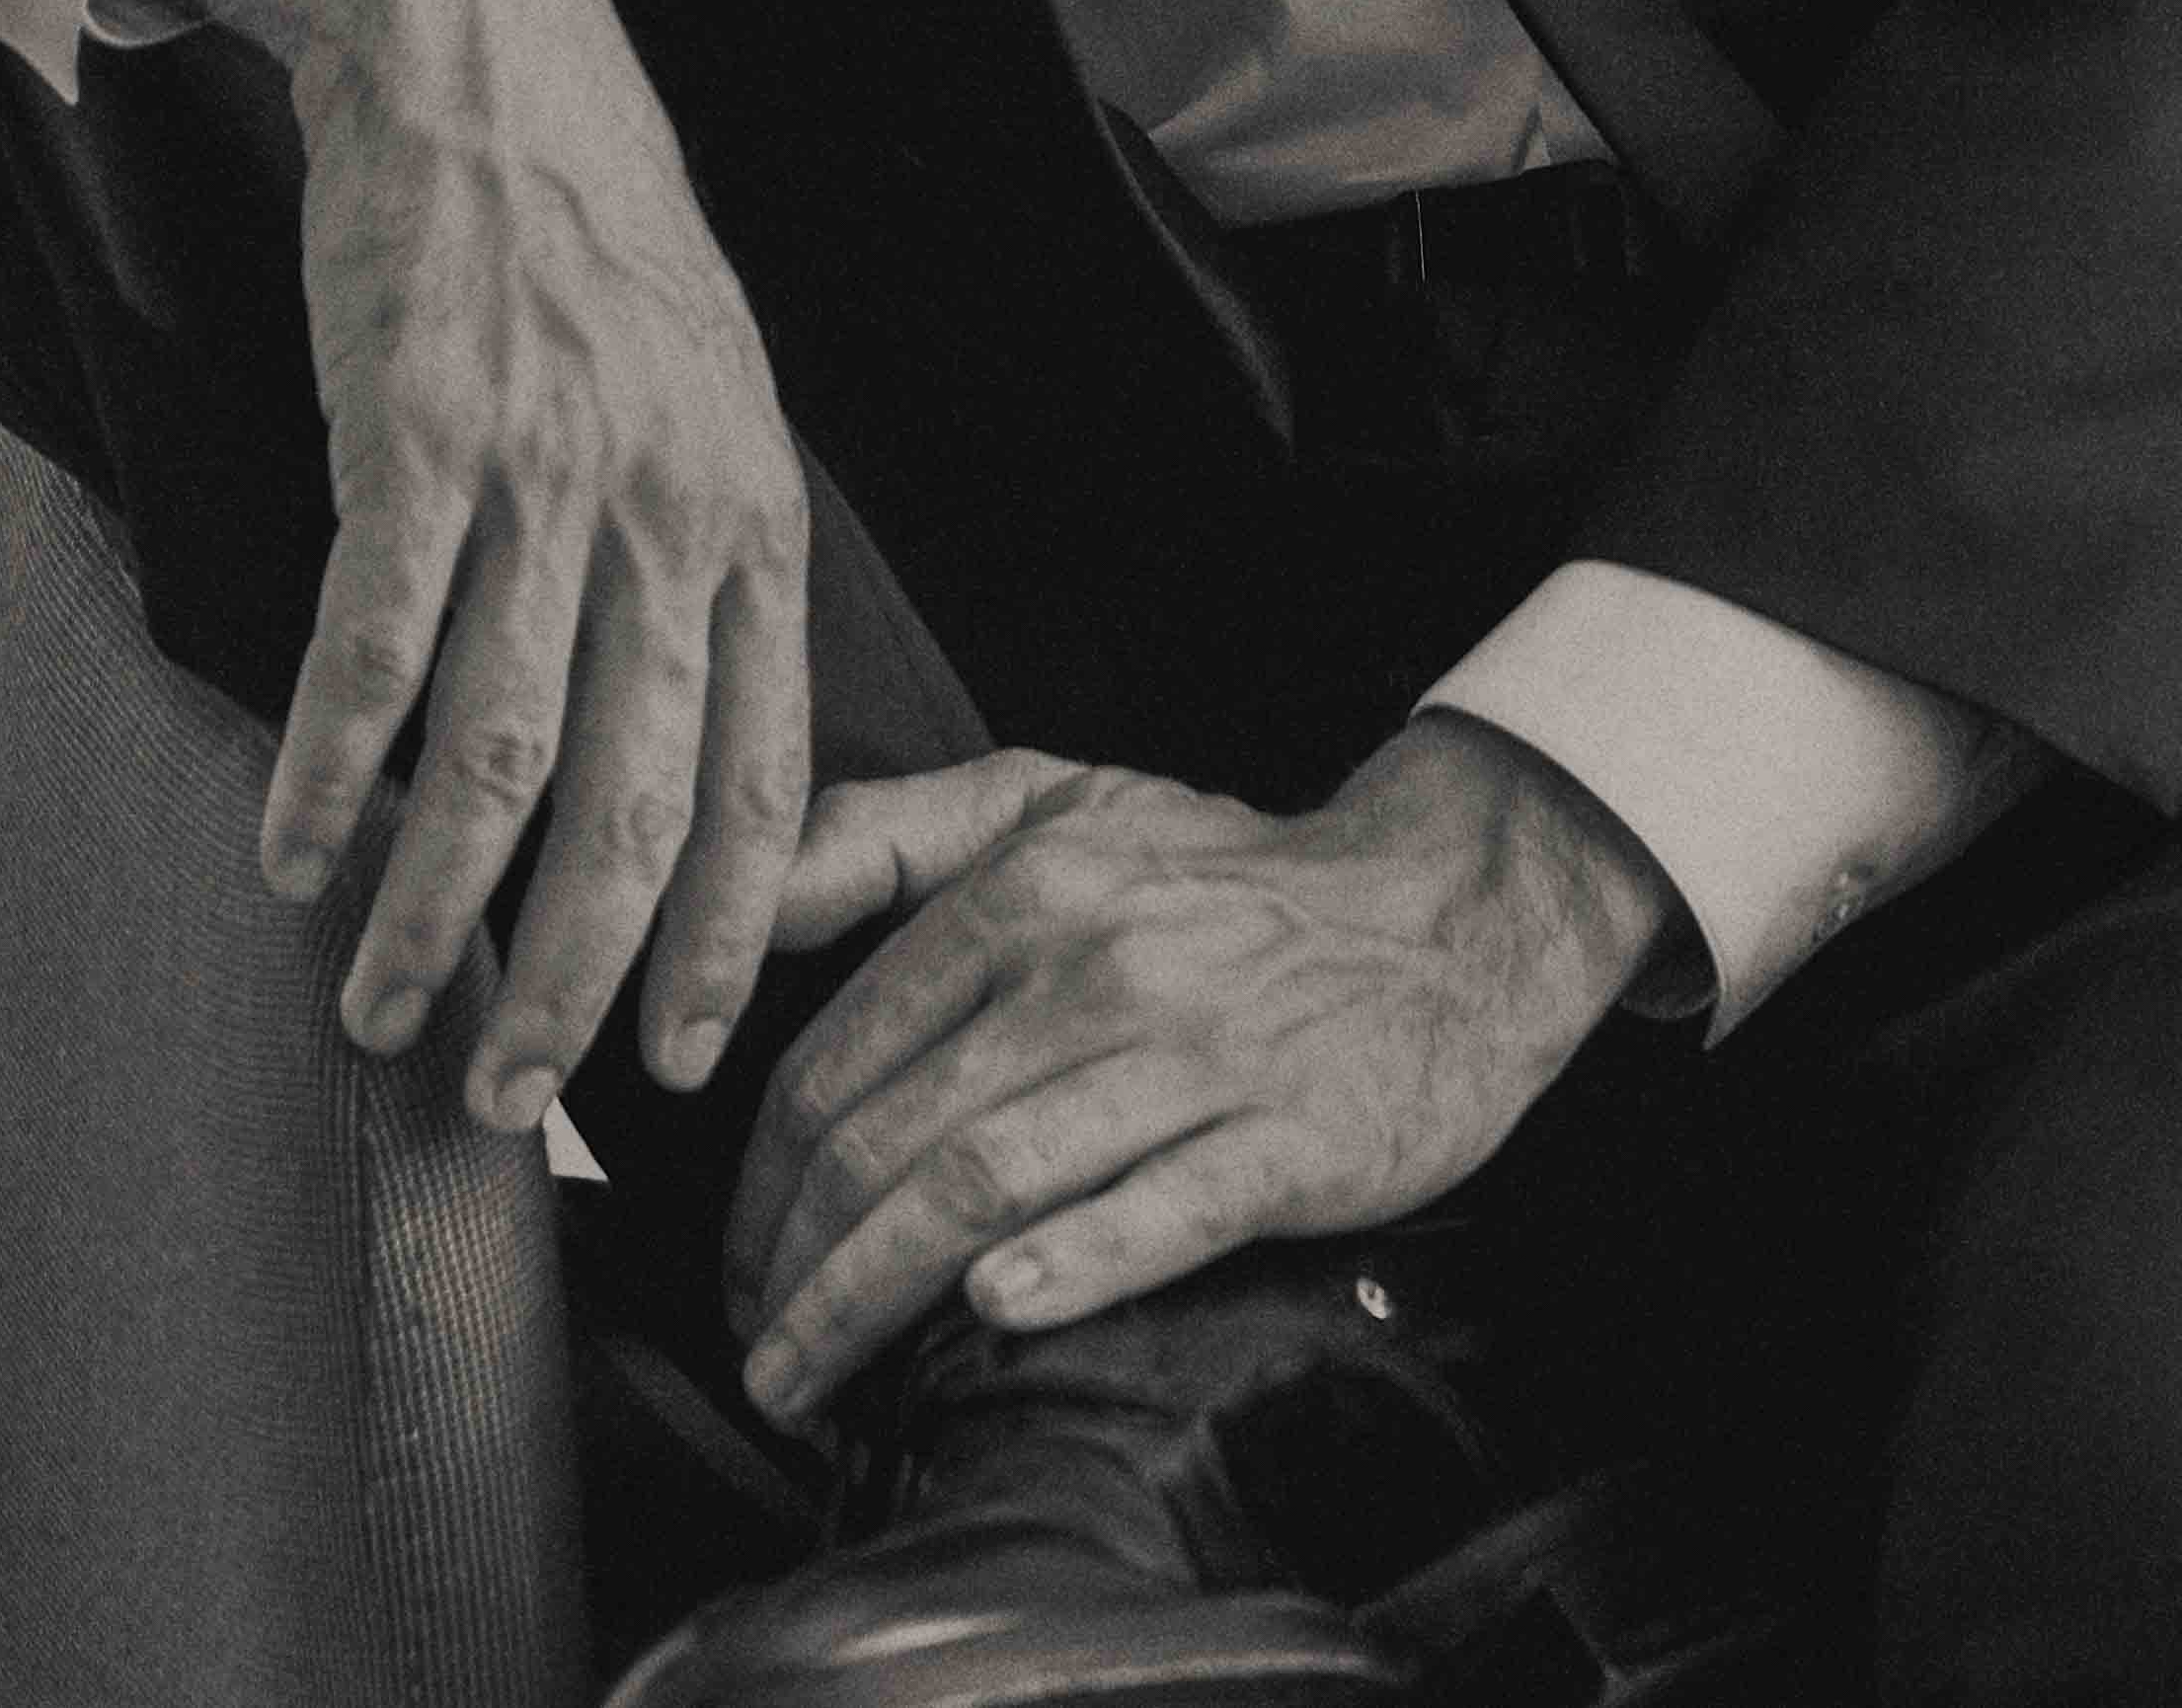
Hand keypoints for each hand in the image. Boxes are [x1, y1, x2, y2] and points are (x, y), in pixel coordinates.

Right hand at [101, 0, 813, 1130]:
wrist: (483, 55)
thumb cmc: (591, 239)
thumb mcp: (708, 393)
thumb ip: (703, 561)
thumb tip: (681, 748)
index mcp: (752, 514)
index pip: (761, 779)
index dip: (715, 937)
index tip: (672, 1063)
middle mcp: (667, 510)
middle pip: (629, 806)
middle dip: (569, 984)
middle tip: (505, 1097)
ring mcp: (545, 474)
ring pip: (495, 759)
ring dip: (427, 914)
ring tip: (375, 1009)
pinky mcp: (419, 434)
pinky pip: (373, 647)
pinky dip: (325, 770)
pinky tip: (286, 851)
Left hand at [721, 714, 1685, 1426]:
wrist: (1443, 913)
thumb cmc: (1221, 878)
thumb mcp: (1053, 800)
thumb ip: (891, 833)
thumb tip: (748, 898)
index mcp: (1025, 887)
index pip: (842, 1054)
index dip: (762, 1181)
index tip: (738, 1265)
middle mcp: (1095, 964)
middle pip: (895, 1135)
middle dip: (795, 1265)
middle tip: (755, 1354)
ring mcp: (1194, 1054)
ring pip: (992, 1180)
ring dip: (874, 1296)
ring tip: (809, 1380)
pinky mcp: (1288, 1138)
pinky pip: (1163, 1208)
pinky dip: (1072, 1260)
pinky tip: (997, 1313)